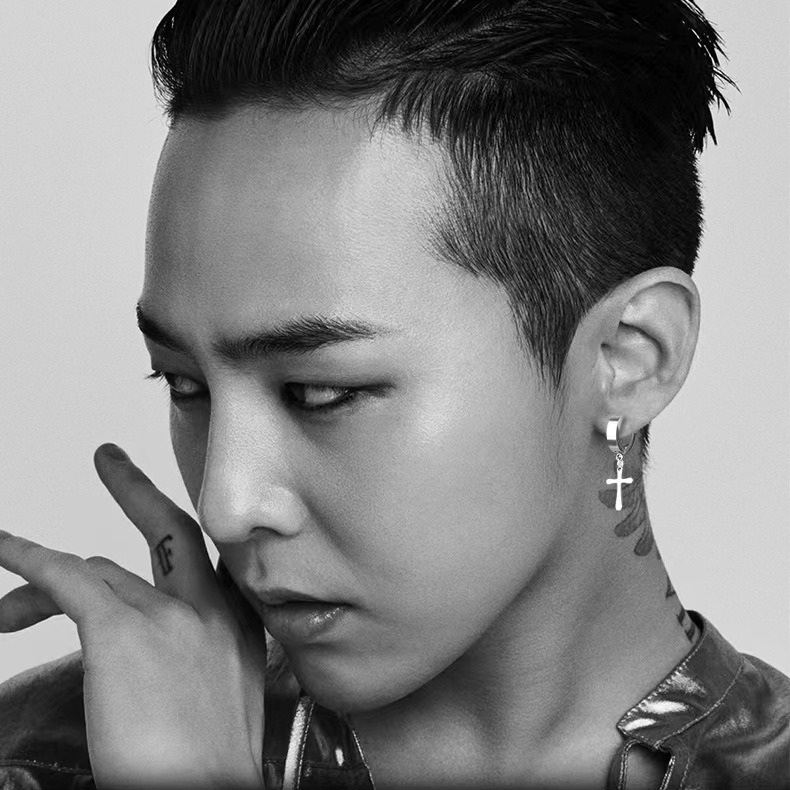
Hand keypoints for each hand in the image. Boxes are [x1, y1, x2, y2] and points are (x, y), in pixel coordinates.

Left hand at [0, 445, 267, 788]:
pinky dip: (27, 558)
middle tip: (109, 460)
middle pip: (166, 528)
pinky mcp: (123, 630)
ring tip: (8, 615)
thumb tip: (149, 642)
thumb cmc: (207, 766)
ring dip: (46, 587)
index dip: (177, 523)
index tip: (159, 500)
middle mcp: (211, 607)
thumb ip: (200, 654)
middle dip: (135, 489)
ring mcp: (171, 614)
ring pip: (98, 571)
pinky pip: (64, 576)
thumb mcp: (220, 698)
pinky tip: (2, 546)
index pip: (206, 556)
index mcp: (240, 625)